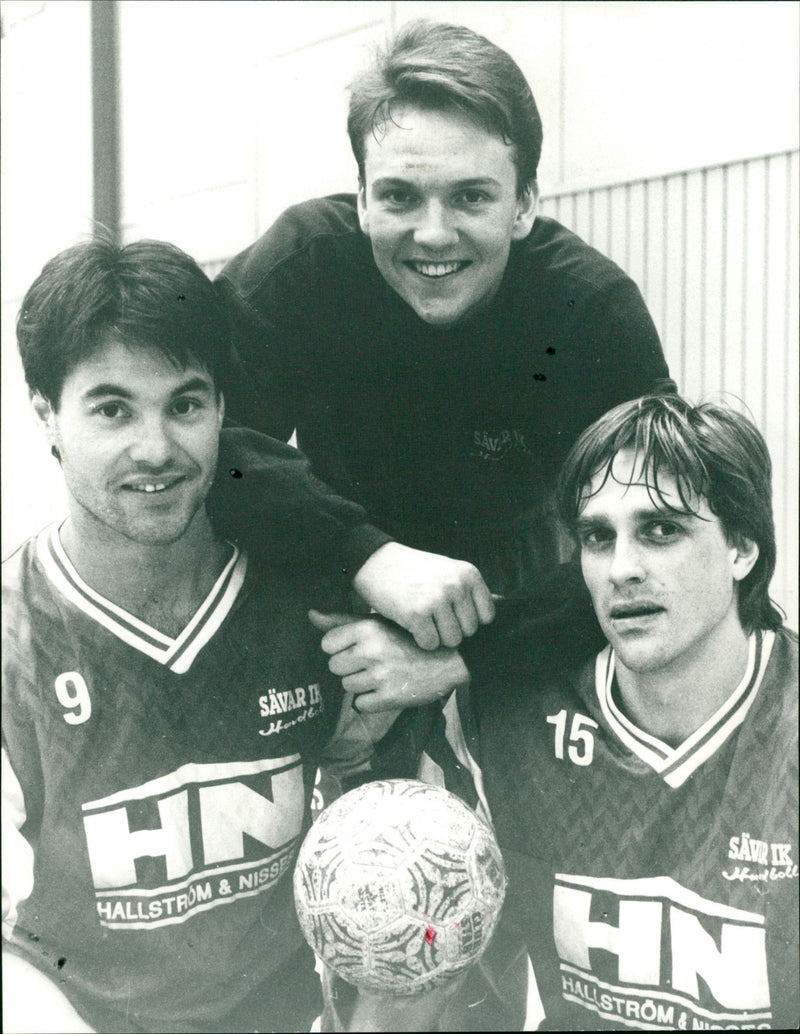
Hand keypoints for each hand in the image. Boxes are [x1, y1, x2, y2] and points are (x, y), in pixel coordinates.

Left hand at [309, 610, 469, 712]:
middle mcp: (372, 650)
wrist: (451, 658)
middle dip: (349, 667)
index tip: (357, 648)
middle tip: (372, 663)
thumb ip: (342, 621)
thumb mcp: (379, 623)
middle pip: (334, 666)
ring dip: (361, 684)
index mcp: (368, 628)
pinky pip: (360, 705)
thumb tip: (310, 614)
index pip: (327, 644)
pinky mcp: (391, 698)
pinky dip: (370, 701)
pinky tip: (386, 689)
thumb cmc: (409, 639)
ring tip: (382, 675)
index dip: (340, 648)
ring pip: (347, 686)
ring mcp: (381, 675)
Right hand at [351, 542, 494, 649]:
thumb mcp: (449, 570)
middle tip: (432, 616)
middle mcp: (456, 585)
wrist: (376, 562)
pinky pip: (430, 644)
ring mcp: (437, 599)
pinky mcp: (417, 614)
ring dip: (437, 637)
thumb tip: (501, 608)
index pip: (486, 617)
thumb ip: (471, 591)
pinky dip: (420, 640)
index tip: (450, 612)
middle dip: (451, 629)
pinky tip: (411, 624)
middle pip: (469, 631)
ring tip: (423, 619)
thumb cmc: (414, 571)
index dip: (468, 619)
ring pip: (452, 640)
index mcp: (468, 574)